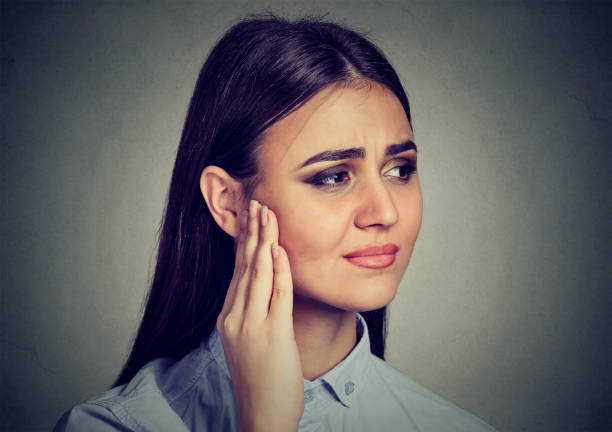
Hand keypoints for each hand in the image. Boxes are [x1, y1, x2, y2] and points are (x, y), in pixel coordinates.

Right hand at [216, 200, 303, 431]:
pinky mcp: (271, 335)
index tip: (249, 217)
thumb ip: (251, 312)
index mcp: (228, 317)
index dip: (244, 241)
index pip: (237, 270)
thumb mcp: (247, 341)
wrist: (263, 415)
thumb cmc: (261, 379)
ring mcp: (250, 326)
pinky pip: (276, 295)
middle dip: (251, 231)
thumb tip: (261, 285)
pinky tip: (279, 248)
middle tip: (256, 201)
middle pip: (244, 266)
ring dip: (263, 240)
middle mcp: (234, 317)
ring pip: (257, 274)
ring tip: (266, 213)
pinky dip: (279, 269)